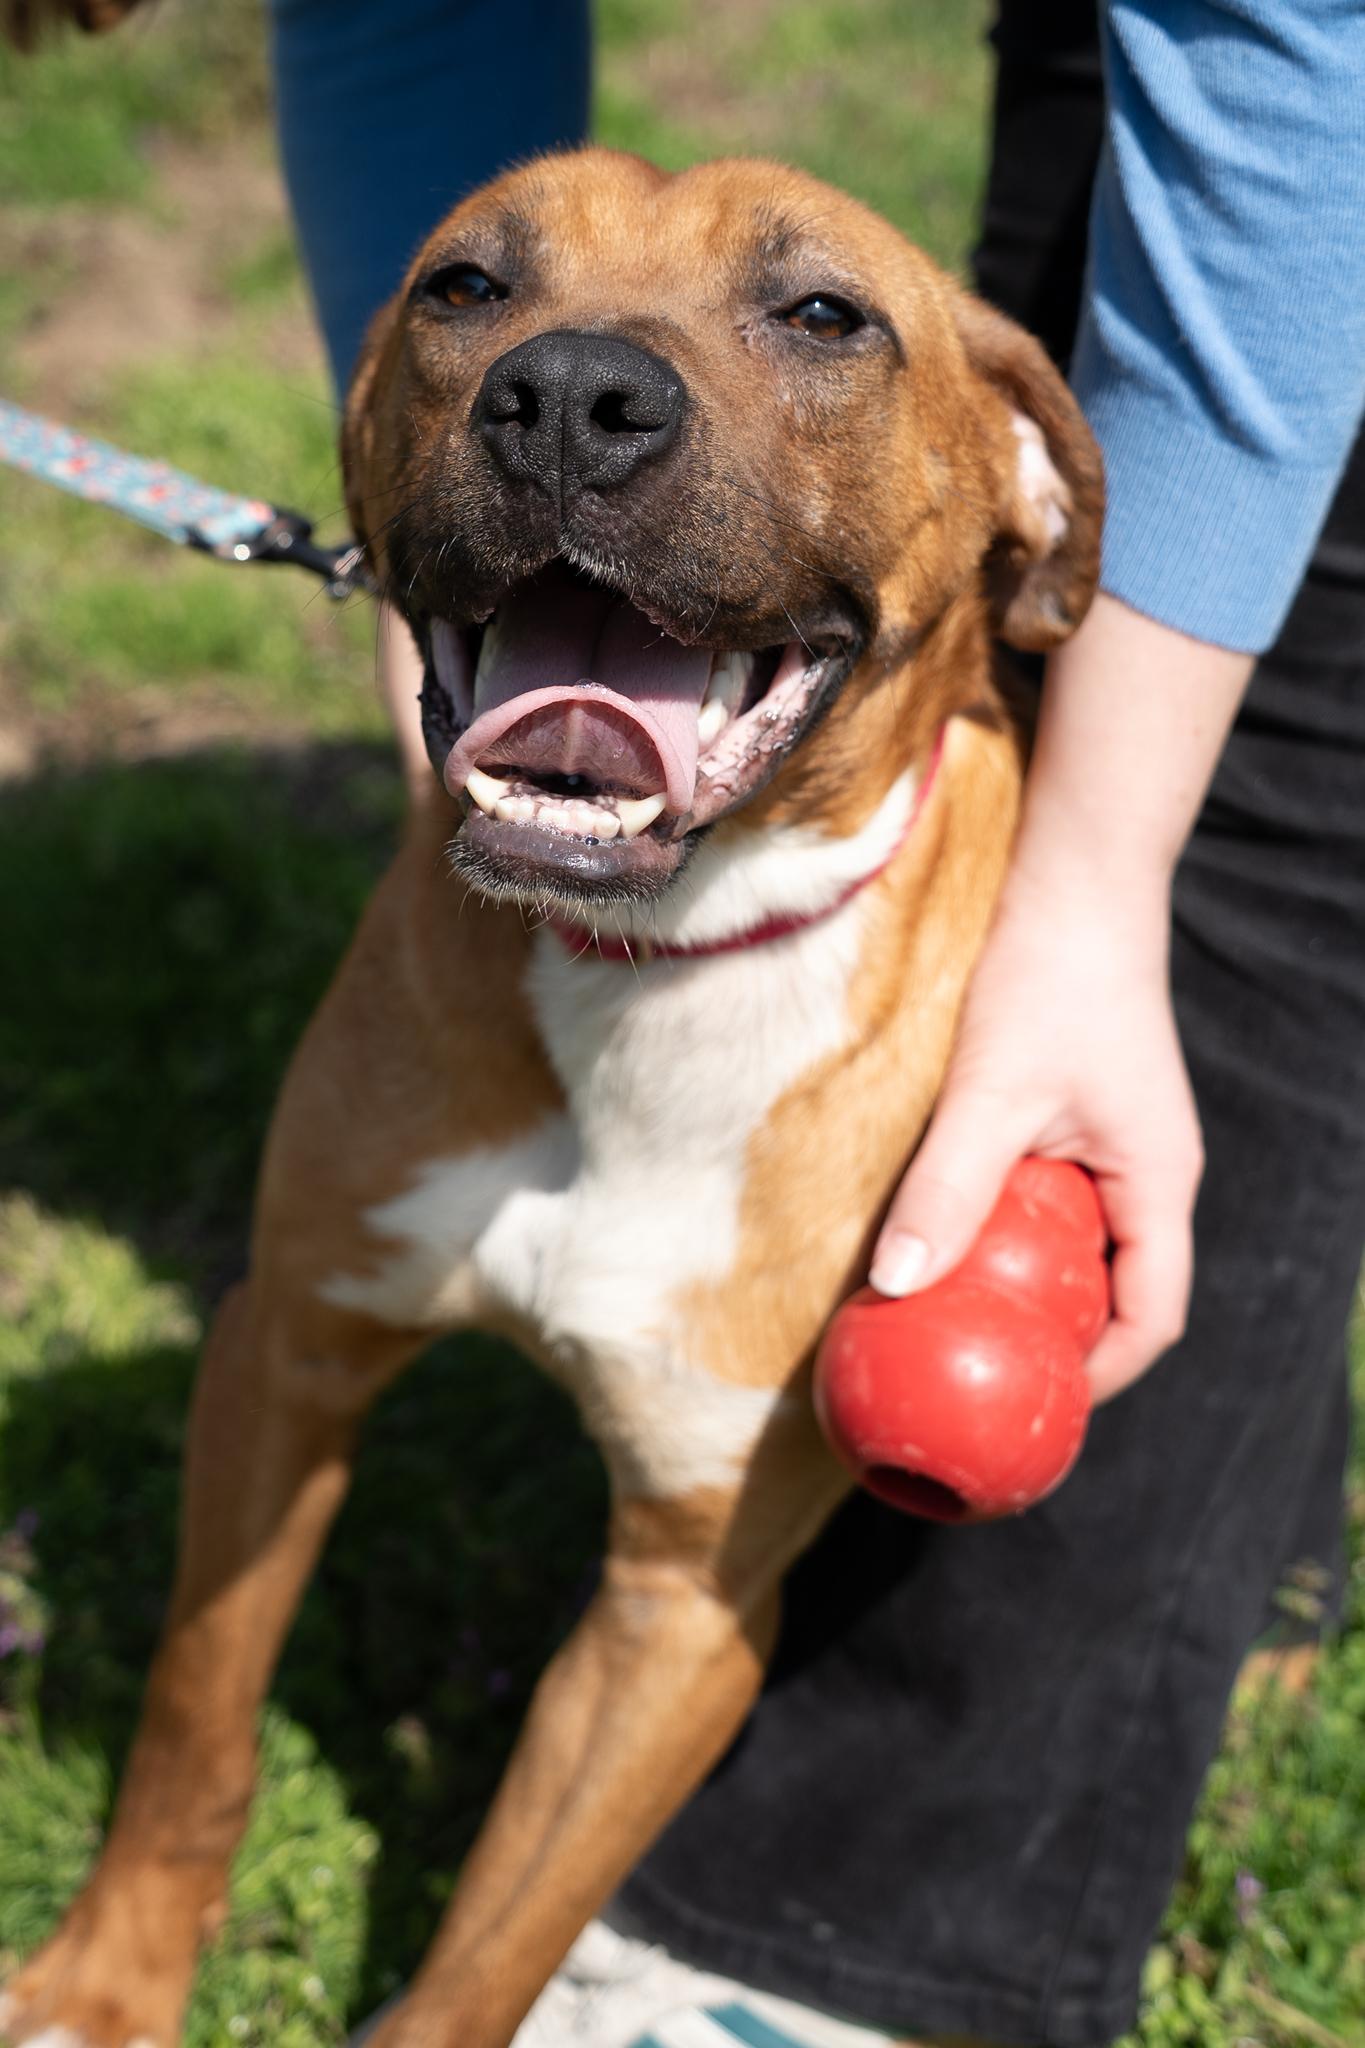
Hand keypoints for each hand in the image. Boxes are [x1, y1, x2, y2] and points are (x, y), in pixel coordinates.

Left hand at [870, 863, 1203, 1402]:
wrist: (1072, 875)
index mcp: (1158, 1184)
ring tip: (938, 1318)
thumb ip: (947, 1186)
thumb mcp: (991, 1091)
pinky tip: (935, 1234)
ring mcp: (1109, 1145)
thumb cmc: (1049, 975)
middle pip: (1111, 1293)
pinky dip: (999, 1229)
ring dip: (1014, 1283)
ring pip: (1072, 1246)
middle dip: (1046, 1342)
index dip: (1096, 1378)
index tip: (1024, 1411)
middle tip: (965, 1376)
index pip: (1151, 1318)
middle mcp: (1145, 1174)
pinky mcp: (1070, 1115)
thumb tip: (892, 1288)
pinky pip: (1043, 1198)